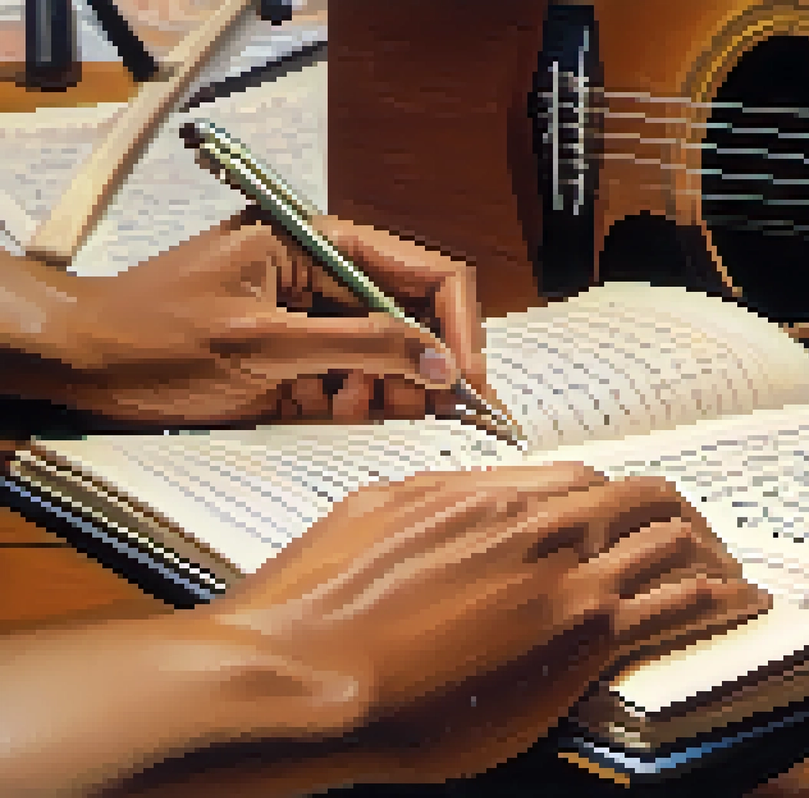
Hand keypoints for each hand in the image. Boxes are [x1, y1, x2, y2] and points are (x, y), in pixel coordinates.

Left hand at [37, 210, 489, 425]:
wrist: (78, 365)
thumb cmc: (152, 337)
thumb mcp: (262, 343)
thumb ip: (359, 347)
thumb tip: (443, 363)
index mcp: (321, 244)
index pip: (427, 275)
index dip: (458, 328)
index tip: (468, 382)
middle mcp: (326, 275)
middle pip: (416, 318)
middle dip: (428, 367)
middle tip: (432, 415)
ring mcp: (313, 319)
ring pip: (390, 356)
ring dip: (392, 391)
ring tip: (363, 412)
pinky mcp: (298, 358)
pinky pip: (355, 381)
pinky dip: (358, 404)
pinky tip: (334, 412)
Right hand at [100, 464, 769, 795]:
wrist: (303, 678)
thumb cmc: (310, 613)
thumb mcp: (366, 522)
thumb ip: (429, 508)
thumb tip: (456, 506)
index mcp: (482, 494)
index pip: (580, 479)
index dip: (616, 500)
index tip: (631, 518)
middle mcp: (534, 521)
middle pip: (637, 497)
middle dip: (677, 516)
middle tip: (697, 541)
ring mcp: (565, 574)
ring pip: (670, 538)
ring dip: (710, 553)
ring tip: (732, 574)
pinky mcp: (585, 634)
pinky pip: (679, 602)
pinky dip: (721, 597)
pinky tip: (743, 603)